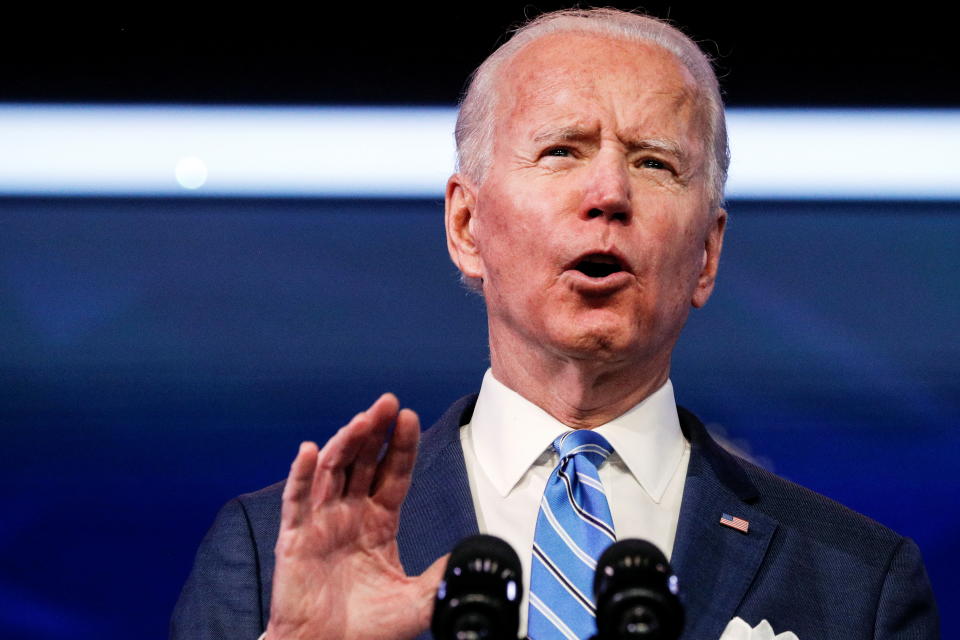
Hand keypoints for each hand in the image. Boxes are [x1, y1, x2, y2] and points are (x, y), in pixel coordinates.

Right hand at [265, 393, 446, 639]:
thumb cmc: (366, 630)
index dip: (400, 445)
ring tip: (362, 420)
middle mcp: (349, 513)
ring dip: (345, 442)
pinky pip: (296, 501)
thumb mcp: (416, 600)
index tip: (409, 416)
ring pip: (332, 470)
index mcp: (378, 521)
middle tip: (388, 402)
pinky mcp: (295, 539)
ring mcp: (321, 522)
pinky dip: (300, 474)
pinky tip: (308, 450)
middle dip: (374, 430)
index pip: (392, 473)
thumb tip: (471, 554)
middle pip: (362, 461)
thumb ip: (441, 574)